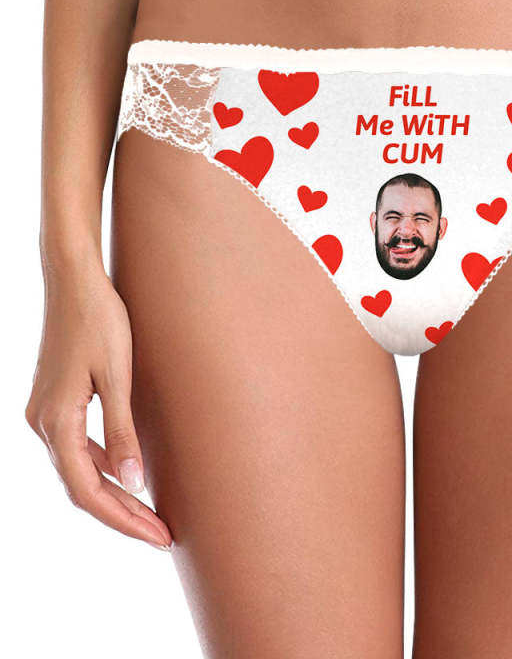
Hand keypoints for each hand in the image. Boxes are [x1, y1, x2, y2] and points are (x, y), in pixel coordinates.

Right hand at [25, 265, 171, 550]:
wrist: (75, 280)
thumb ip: (123, 432)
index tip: (160, 535)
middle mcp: (42, 424)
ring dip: (114, 494)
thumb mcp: (118, 376)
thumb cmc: (100, 320)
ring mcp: (45, 413)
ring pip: (78, 470)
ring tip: (152, 513)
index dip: (125, 520)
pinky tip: (128, 474)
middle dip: (124, 514)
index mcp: (56, 422)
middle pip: (82, 487)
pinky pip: (78, 449)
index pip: (89, 491)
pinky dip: (103, 468)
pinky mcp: (55, 402)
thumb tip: (134, 484)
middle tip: (164, 534)